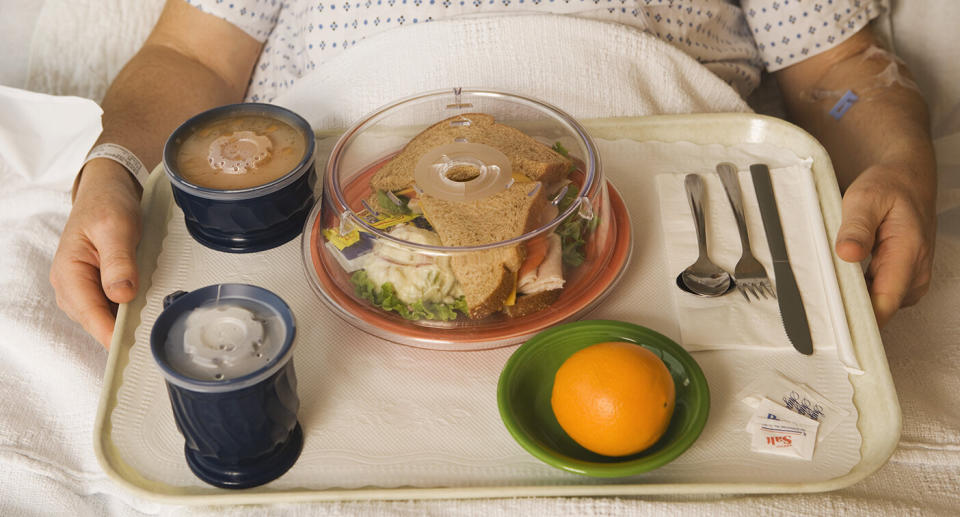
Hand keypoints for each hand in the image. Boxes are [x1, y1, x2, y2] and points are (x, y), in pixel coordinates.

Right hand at [50, 160, 142, 346]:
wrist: (106, 190)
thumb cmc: (107, 204)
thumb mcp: (116, 227)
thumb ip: (118, 261)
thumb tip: (121, 294)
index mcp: (69, 273)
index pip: (90, 314)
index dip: (111, 334)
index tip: (133, 348)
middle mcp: (70, 285)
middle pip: (97, 321)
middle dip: (122, 330)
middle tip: (154, 337)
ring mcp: (82, 288)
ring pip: (104, 317)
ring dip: (126, 322)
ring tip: (153, 324)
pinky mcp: (96, 287)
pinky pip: (110, 308)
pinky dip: (127, 311)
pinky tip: (145, 310)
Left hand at [834, 162, 935, 327]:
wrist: (906, 181)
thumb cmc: (888, 188)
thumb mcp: (865, 198)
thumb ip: (856, 227)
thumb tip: (847, 253)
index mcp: (908, 253)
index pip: (884, 304)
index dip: (859, 321)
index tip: (833, 327)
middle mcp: (914, 273)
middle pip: (879, 310)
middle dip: (849, 310)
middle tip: (816, 306)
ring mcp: (910, 279)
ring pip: (877, 306)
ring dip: (852, 301)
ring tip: (826, 290)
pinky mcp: (901, 280)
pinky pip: (877, 297)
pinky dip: (858, 293)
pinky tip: (840, 284)